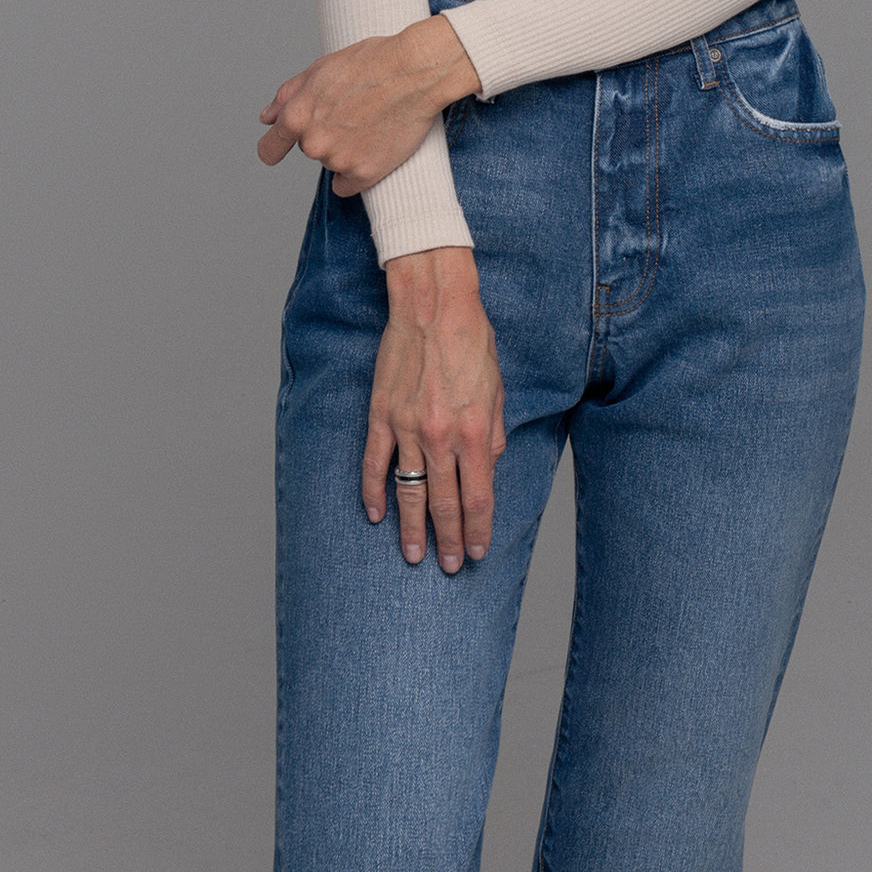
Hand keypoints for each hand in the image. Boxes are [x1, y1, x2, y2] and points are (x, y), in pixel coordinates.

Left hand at [258, 15, 481, 196]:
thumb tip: (267, 118)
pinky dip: (360, 171)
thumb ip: (288, 95)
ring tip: (371, 121)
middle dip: (326, 135)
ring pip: (333, 164)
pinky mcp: (366, 174)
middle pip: (311, 150)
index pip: (269, 149)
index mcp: (297, 117)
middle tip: (354, 111)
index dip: (274, 149)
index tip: (277, 152)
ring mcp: (339, 161)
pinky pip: (350, 184)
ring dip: (347, 150)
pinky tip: (375, 147)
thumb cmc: (372, 62)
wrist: (416, 71)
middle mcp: (313, 143)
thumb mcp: (321, 68)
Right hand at [362, 248, 506, 572]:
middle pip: (445, 503)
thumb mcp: (497, 389)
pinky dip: (374, 492)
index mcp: (474, 431)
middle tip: (448, 565)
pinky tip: (376, 514)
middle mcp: (440, 436)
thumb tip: (488, 466)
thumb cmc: (471, 341)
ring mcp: (407, 428)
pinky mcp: (382, 415)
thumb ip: (493, 433)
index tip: (477, 551)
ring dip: (412, 527)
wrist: (434, 306)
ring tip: (414, 555)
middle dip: (448, 539)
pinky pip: (375, 463)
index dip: (478, 529)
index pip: (478, 496)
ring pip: (409, 491)